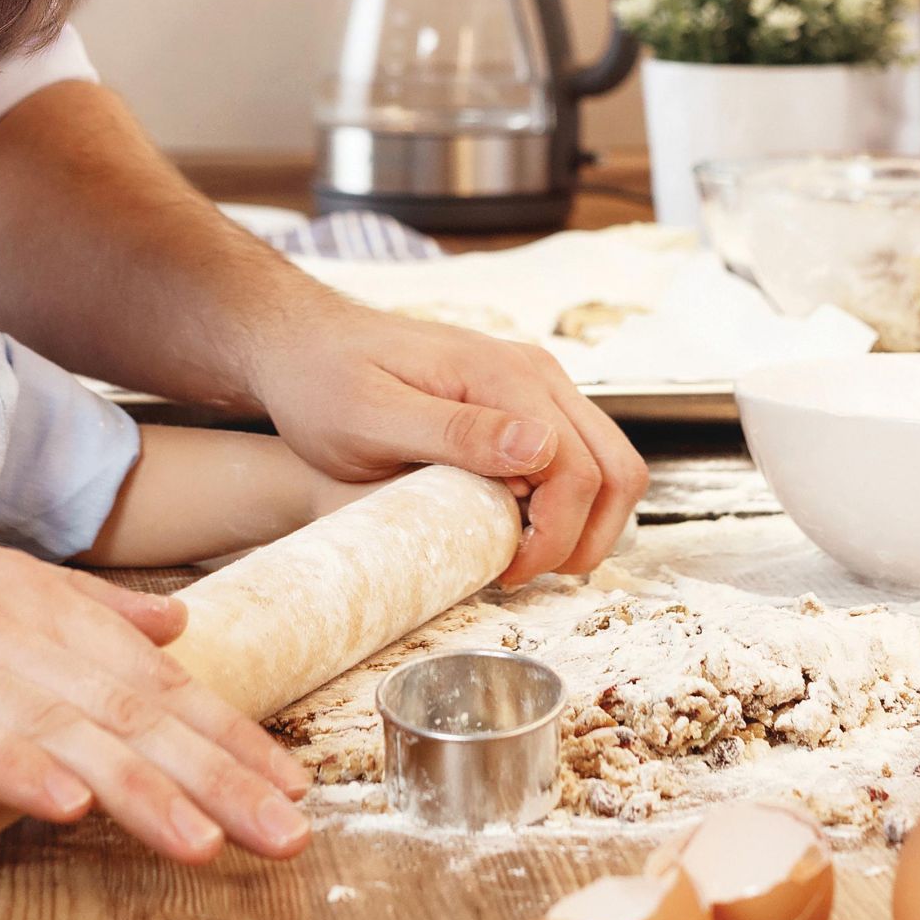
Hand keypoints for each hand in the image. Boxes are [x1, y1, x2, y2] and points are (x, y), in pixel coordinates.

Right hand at [0, 494, 311, 861]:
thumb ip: (74, 603)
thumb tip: (176, 619)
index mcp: (25, 599)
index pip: (147, 672)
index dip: (225, 728)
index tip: (290, 779)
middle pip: (126, 704)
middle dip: (216, 770)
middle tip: (288, 828)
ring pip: (58, 727)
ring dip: (140, 788)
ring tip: (209, 842)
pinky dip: (13, 770)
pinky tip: (65, 806)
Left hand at [243, 298, 645, 583]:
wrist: (302, 344)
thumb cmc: (324, 381)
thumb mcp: (372, 417)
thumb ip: (456, 432)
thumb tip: (543, 449)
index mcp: (504, 374)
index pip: (579, 470)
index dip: (556, 536)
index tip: (507, 573)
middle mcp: (534, 372)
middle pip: (616, 469)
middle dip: (585, 537)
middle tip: (522, 574)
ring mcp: (534, 385)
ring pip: (608, 465)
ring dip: (583, 523)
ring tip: (521, 556)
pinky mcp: (523, 402)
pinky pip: (578, 457)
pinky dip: (568, 503)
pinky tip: (514, 523)